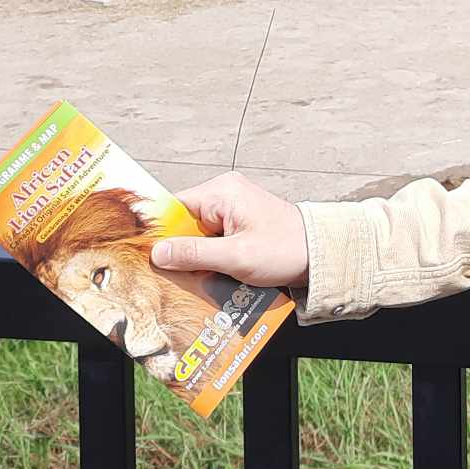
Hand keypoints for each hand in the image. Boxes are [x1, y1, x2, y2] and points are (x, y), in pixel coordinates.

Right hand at [153, 172, 310, 289]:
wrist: (320, 255)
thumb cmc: (286, 248)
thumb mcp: (235, 256)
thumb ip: (194, 253)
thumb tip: (158, 253)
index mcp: (222, 192)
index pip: (173, 208)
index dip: (161, 234)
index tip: (149, 258)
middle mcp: (225, 194)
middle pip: (184, 223)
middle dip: (180, 250)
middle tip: (176, 275)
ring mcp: (233, 208)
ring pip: (197, 235)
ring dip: (197, 257)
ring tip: (199, 277)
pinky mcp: (239, 224)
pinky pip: (212, 240)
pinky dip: (210, 257)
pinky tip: (213, 274)